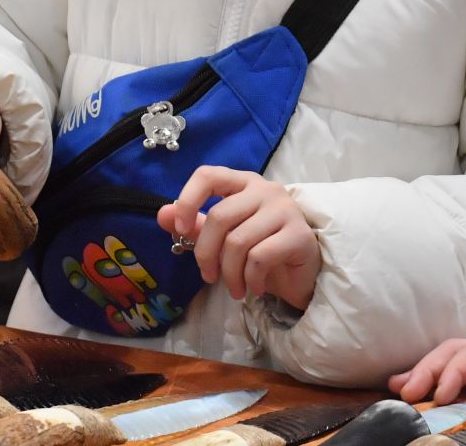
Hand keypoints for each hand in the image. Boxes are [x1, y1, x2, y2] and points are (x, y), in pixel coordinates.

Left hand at [158, 166, 319, 309]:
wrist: (303, 272)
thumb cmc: (262, 248)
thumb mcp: (225, 237)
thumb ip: (196, 224)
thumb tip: (162, 215)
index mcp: (243, 183)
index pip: (208, 175)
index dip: (188, 200)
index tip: (179, 229)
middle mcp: (265, 189)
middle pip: (220, 217)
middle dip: (206, 254)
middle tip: (209, 277)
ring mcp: (284, 210)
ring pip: (238, 242)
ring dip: (229, 274)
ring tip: (234, 289)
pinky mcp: (298, 234)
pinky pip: (259, 258)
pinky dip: (250, 279)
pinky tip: (253, 288)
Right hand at [390, 330, 465, 420]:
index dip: (454, 370)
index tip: (440, 395)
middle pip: (456, 352)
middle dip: (429, 369)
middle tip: (406, 395)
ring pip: (454, 363)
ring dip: (427, 373)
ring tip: (398, 391)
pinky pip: (463, 380)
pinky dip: (438, 383)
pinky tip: (417, 392)